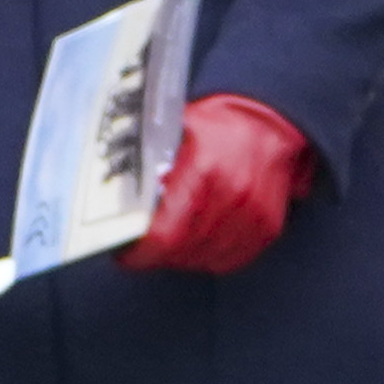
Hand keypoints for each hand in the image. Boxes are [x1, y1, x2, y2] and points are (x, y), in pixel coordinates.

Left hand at [125, 94, 313, 275]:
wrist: (267, 122)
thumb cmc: (218, 126)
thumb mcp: (174, 132)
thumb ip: (147, 163)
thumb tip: (116, 193)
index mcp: (205, 170)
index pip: (166, 234)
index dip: (141, 252)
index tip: (127, 253)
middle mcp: (233, 195)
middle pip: (182, 251)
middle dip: (156, 253)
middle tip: (142, 245)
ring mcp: (253, 214)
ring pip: (204, 259)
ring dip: (181, 257)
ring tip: (170, 240)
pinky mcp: (267, 227)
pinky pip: (229, 260)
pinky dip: (209, 256)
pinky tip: (197, 242)